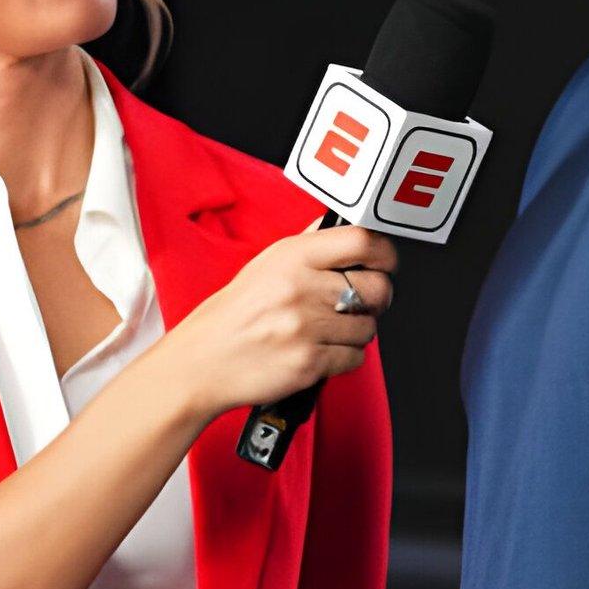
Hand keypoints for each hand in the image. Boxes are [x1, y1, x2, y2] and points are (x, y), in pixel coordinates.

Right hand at [162, 217, 396, 421]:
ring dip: (357, 331)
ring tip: (329, 330)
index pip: (362, 241)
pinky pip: (354, 358)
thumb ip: (307, 246)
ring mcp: (306, 327)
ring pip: (369, 327)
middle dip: (377, 298)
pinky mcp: (309, 363)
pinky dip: (344, 357)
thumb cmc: (233, 314)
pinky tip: (321, 350)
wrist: (202, 360)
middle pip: (377, 288)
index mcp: (293, 257)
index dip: (385, 253)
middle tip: (363, 302)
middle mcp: (301, 288)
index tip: (386, 262)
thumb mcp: (265, 265)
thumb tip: (338, 225)